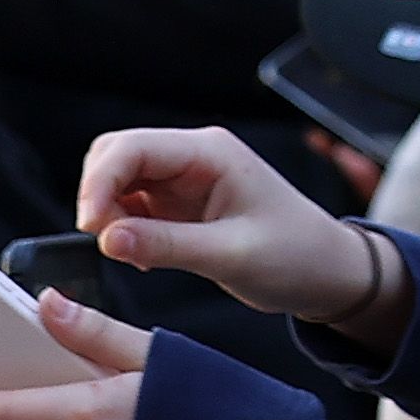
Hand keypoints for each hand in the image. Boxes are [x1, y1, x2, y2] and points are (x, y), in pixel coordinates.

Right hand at [77, 128, 400, 342]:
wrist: (328, 272)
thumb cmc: (296, 257)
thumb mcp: (231, 257)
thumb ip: (167, 246)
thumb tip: (106, 239)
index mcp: (210, 153)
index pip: (131, 147)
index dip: (99, 183)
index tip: (91, 227)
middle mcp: (194, 156)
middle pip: (117, 154)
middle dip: (99, 194)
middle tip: (105, 242)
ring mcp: (186, 178)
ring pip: (120, 179)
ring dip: (110, 213)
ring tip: (130, 254)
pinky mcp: (182, 202)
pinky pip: (134, 203)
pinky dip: (125, 227)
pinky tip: (143, 256)